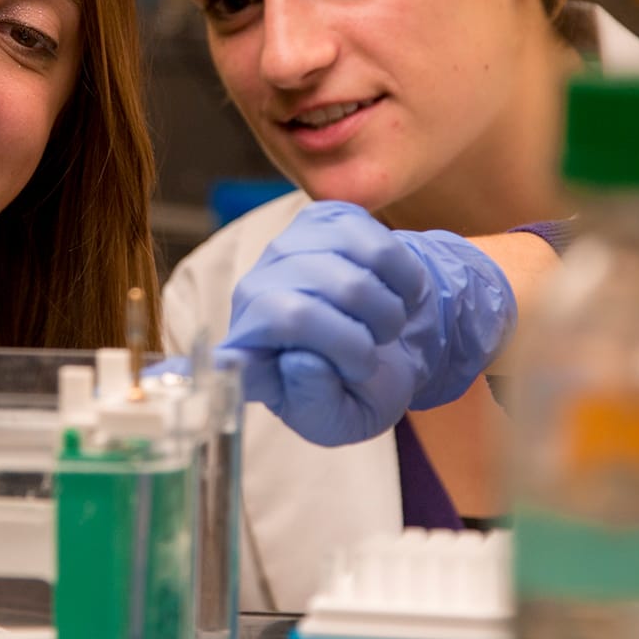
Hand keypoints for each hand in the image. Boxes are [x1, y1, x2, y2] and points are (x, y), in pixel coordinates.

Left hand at [221, 201, 515, 446]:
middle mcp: (253, 297)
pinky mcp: (325, 219)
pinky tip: (395, 293)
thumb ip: (315, 402)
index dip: (238, 366)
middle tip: (370, 357)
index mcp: (248, 356)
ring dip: (384, 313)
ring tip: (383, 327)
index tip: (236, 372)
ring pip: (345, 279)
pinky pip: (376, 246)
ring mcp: (285, 251)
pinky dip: (402, 278)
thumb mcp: (341, 419)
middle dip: (354, 345)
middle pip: (297, 315)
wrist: (394, 338)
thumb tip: (299, 361)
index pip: (236, 360)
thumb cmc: (357, 386)